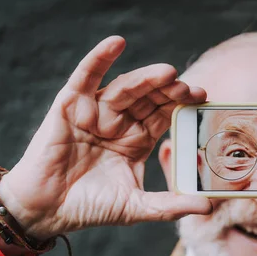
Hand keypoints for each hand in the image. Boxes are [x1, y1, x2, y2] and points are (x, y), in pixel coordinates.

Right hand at [0, 36, 211, 239]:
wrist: (47, 211)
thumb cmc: (90, 207)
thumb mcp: (137, 207)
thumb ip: (171, 205)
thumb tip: (208, 208)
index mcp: (136, 140)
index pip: (163, 115)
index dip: (181, 106)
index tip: (202, 99)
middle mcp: (118, 122)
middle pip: (149, 98)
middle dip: (169, 91)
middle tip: (189, 87)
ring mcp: (95, 112)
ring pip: (124, 87)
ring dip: (146, 78)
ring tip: (168, 73)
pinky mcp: (70, 106)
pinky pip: (85, 77)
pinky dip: (99, 58)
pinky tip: (116, 43)